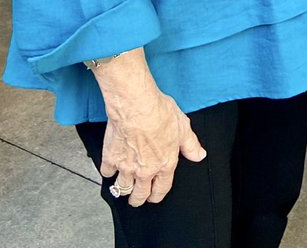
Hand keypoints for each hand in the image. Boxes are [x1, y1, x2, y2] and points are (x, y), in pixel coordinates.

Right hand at [98, 79, 205, 205]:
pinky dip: (109, 172)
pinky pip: (107, 173)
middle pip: (139, 196)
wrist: (136, 106)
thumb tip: (199, 155)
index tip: (154, 196)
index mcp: (164, 164)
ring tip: (124, 185)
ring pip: (122, 189)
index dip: (157, 195)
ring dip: (124, 188)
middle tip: (137, 197)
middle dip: (139, 199)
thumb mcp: (183, 127)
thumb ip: (191, 145)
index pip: (161, 189)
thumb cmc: (159, 113)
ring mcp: (126, 167)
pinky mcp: (110, 159)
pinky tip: (111, 168)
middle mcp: (145, 170)